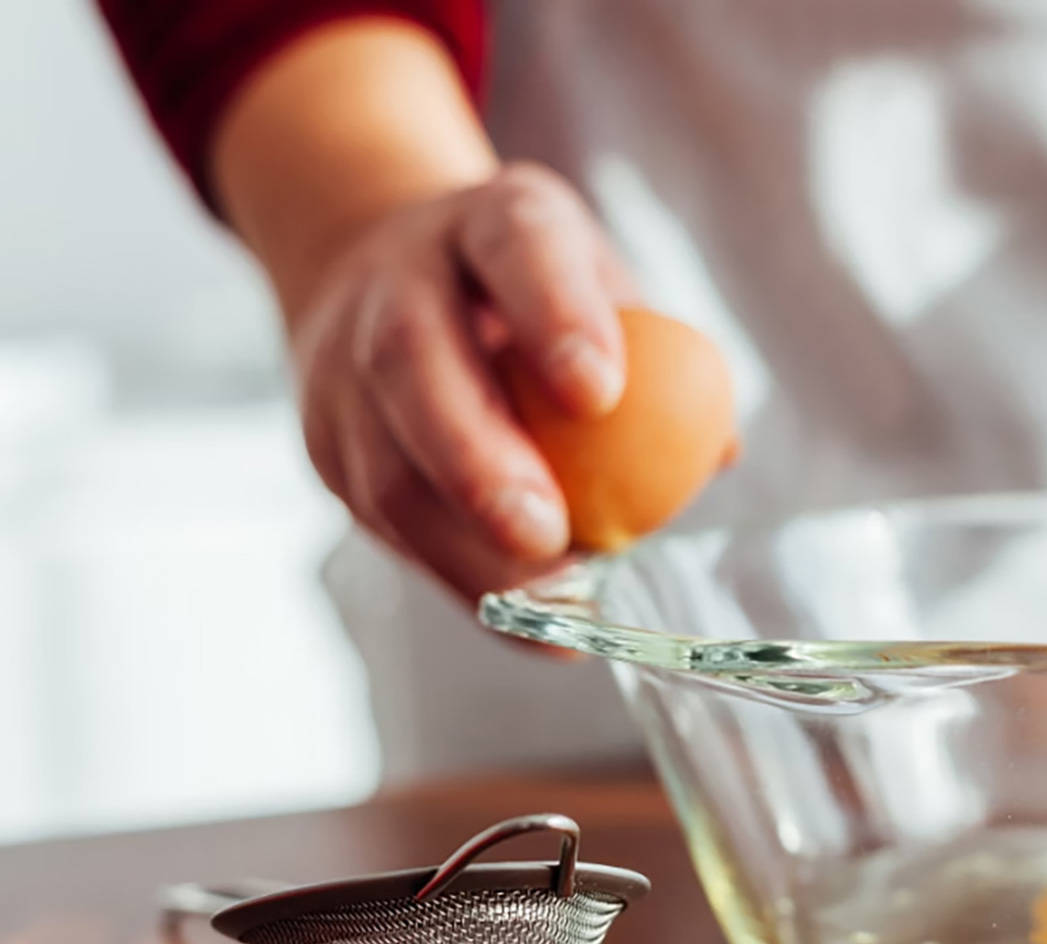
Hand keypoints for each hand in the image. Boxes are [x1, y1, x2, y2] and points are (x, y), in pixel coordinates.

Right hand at [290, 162, 636, 601]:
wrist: (374, 265)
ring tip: (553, 601)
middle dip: (478, 459)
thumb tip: (720, 451)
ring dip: (468, 548)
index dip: (555, 314)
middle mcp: (398, 282)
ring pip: (384, 463)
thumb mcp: (591, 280)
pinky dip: (461, 577)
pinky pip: (386, 522)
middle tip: (546, 534)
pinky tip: (530, 617)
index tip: (602, 392)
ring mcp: (342, 365)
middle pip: (413, 362)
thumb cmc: (525, 290)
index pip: (516, 245)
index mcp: (487, 222)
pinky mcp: (326, 444)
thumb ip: (659, 354)